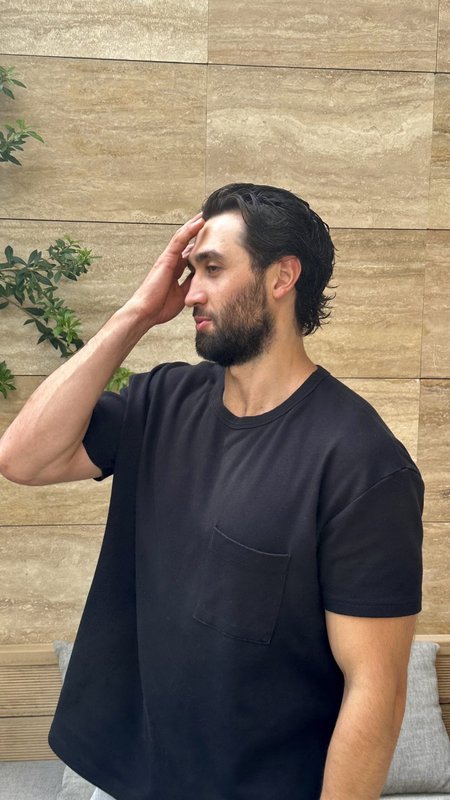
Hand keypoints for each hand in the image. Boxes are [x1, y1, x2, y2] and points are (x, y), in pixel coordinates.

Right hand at [126, 213, 204, 327]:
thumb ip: (191, 285)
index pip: (190, 253)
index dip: (201, 245)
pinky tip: (200, 222)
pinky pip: (179, 240)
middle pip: (187, 241)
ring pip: (183, 236)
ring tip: (207, 214)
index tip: (213, 237)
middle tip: (211, 219)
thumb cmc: (160, 307)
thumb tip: (204, 279)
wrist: (146, 312)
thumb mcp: (183, 295)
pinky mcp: (166, 258)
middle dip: (198, 231)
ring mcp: (168, 258)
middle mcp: (172, 261)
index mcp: (175, 270)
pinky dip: (189, 230)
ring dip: (195, 224)